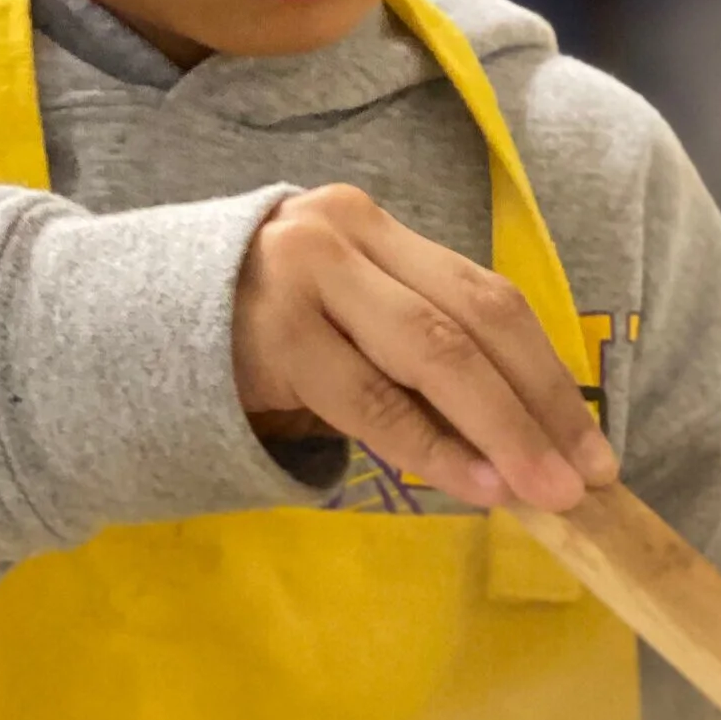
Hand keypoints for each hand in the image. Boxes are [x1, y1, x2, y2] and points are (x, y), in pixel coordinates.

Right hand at [232, 185, 615, 512]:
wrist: (126, 323)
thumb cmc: (258, 332)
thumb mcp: (343, 318)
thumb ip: (420, 350)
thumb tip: (528, 440)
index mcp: (378, 228)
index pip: (489, 300)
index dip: (551, 377)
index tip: (594, 447)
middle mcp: (347, 236)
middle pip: (475, 323)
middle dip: (540, 408)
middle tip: (582, 480)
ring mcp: (307, 279)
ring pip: (434, 357)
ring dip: (499, 431)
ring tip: (540, 491)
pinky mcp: (275, 335)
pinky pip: (371, 400)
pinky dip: (429, 445)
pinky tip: (471, 482)